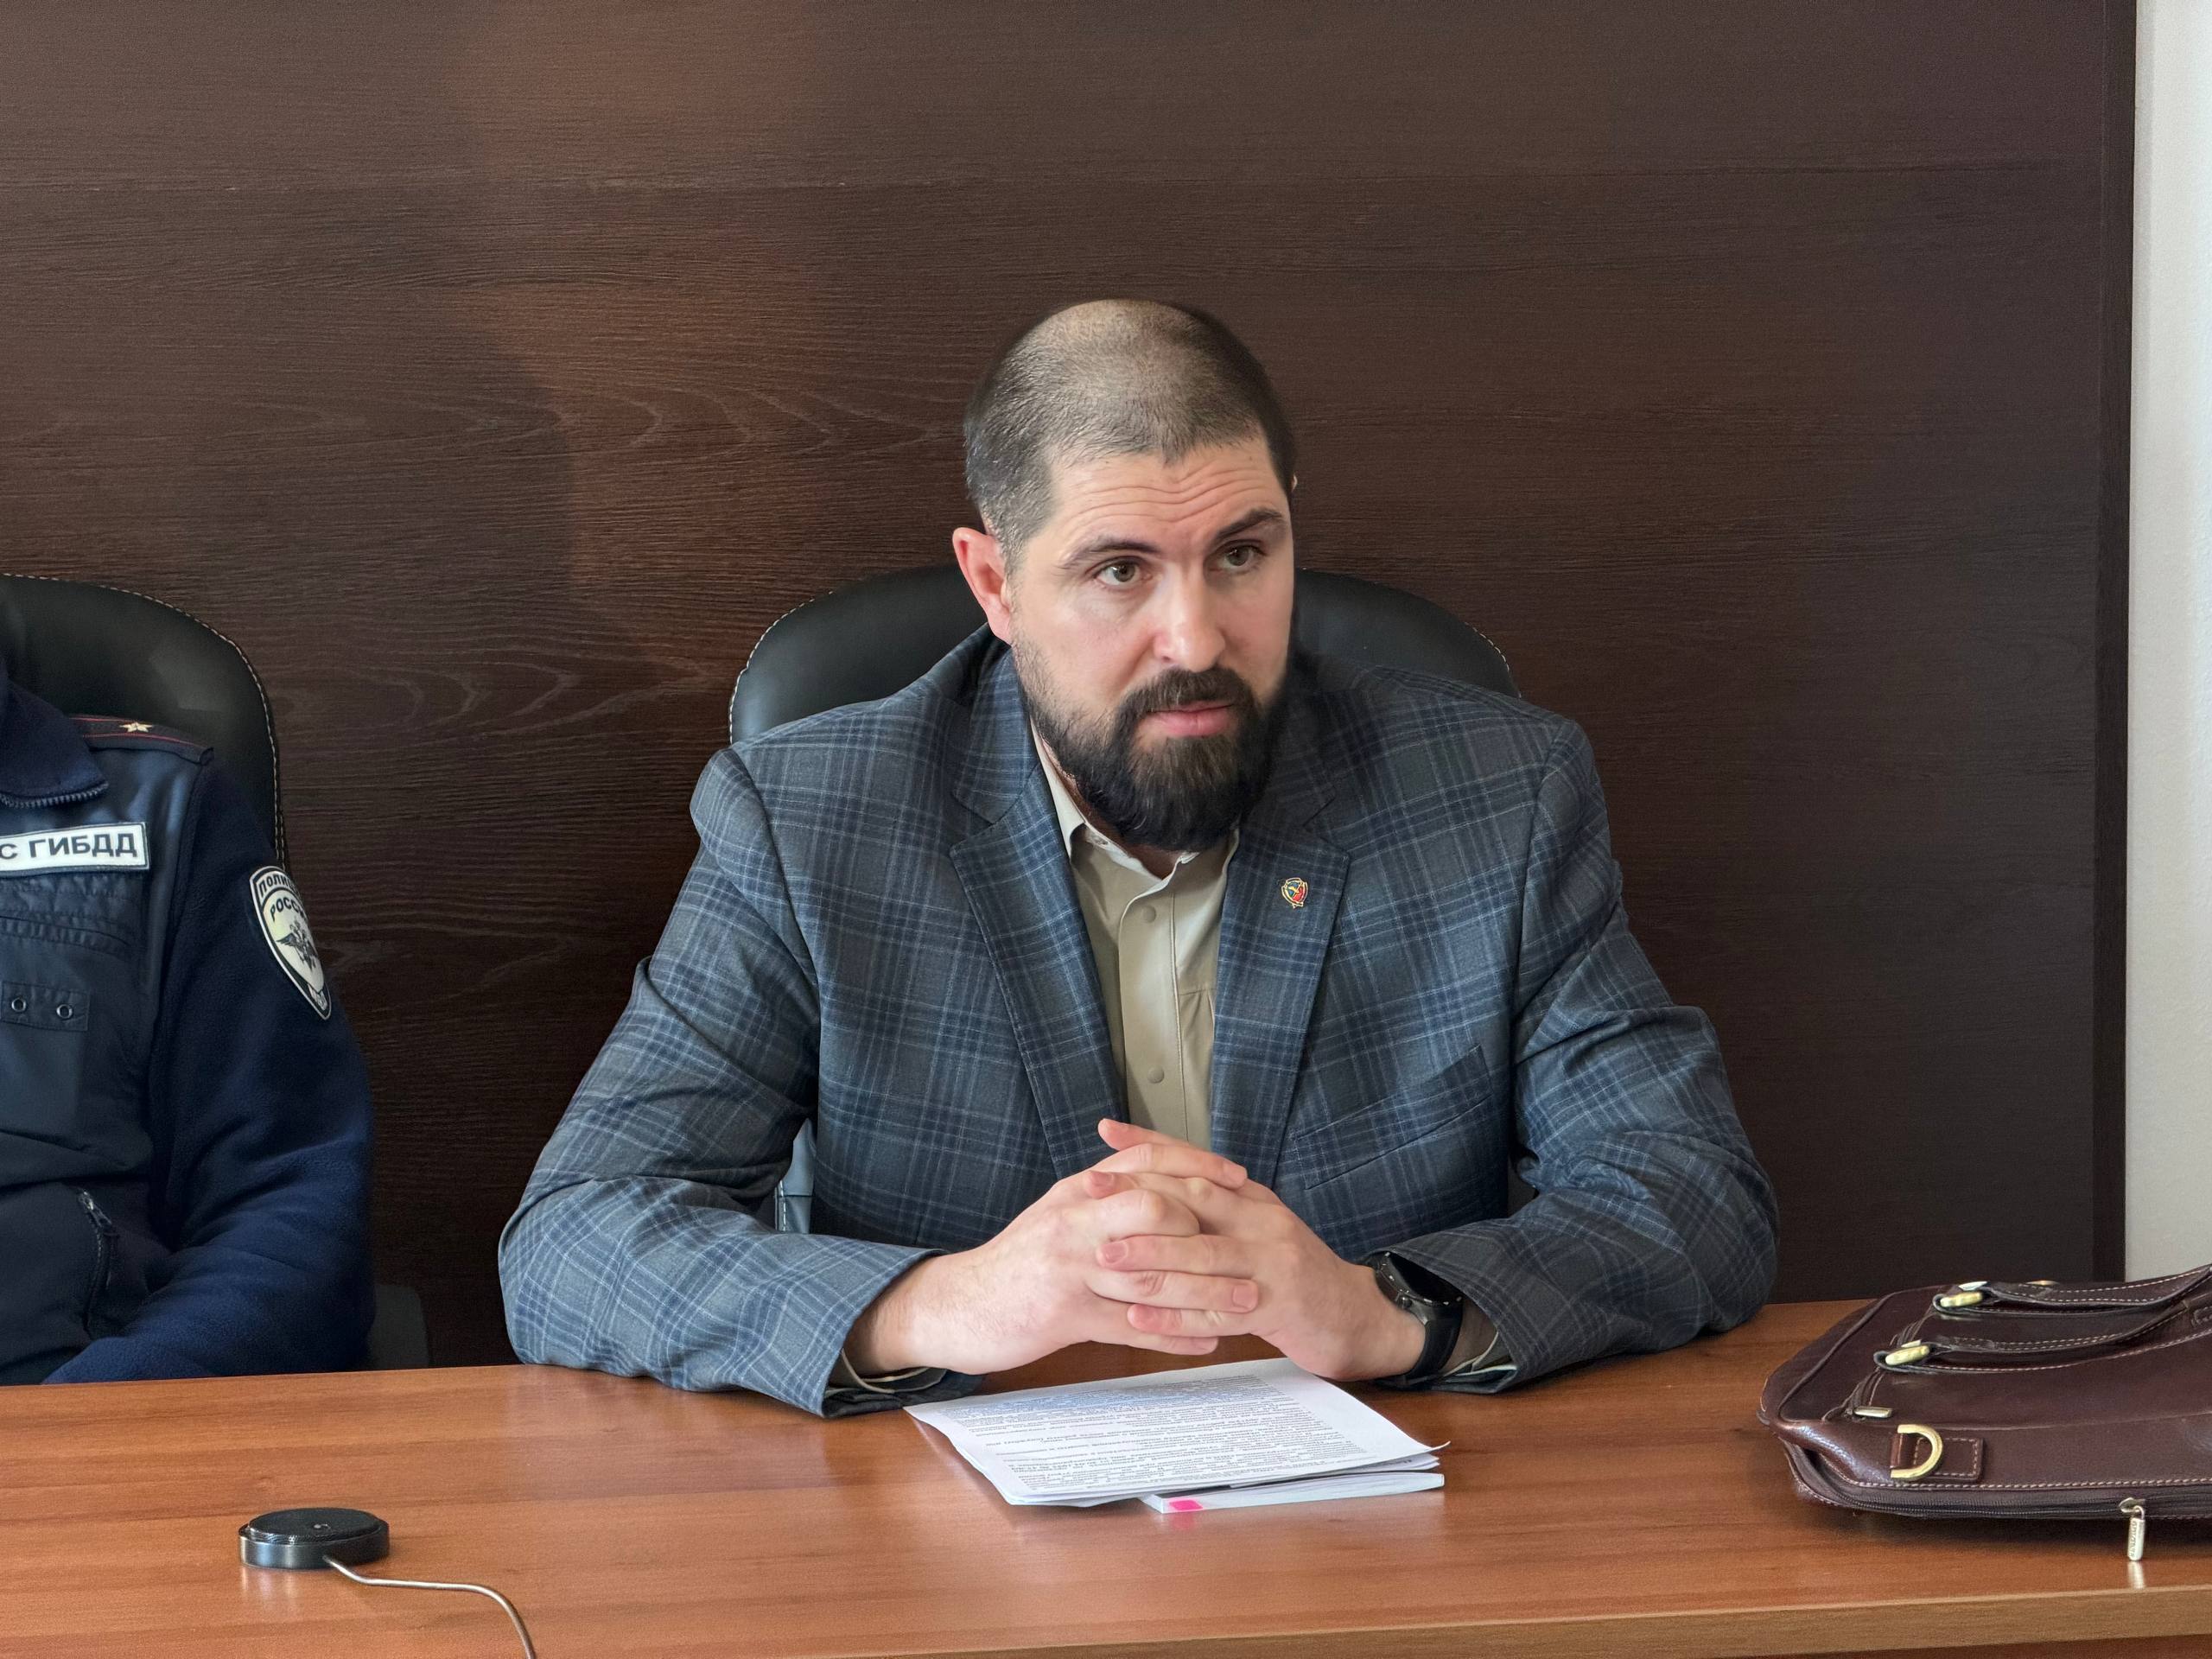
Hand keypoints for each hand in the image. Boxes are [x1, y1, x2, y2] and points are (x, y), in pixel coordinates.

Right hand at [845, 1134, 1259, 1375]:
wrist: (957, 1305)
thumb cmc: (1017, 1263)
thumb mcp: (1059, 1214)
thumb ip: (1104, 1196)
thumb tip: (1159, 1184)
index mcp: (1077, 1190)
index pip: (1146, 1160)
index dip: (1197, 1165)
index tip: (1242, 1179)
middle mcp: (1074, 1218)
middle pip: (1156, 1208)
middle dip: (1210, 1227)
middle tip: (1255, 1245)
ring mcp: (1067, 1266)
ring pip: (1150, 1272)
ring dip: (1205, 1288)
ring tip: (1247, 1300)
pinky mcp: (1061, 1313)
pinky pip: (1129, 1325)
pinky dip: (1173, 1335)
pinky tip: (1206, 1342)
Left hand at [1088, 1120, 1427, 1380]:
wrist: (1354, 1316)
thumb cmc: (1290, 1273)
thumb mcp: (1256, 1226)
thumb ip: (1213, 1203)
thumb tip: (1155, 1172)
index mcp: (1254, 1199)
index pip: (1197, 1166)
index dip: (1149, 1154)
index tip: (1102, 1146)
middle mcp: (1264, 1223)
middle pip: (1198, 1202)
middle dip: (1140, 1198)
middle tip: (1091, 1195)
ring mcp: (1274, 1266)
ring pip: (1205, 1258)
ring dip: (1152, 1257)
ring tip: (1104, 1258)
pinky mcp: (1279, 1310)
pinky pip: (1220, 1314)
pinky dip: (1177, 1318)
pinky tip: (1140, 1320)